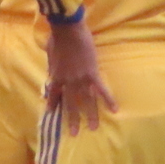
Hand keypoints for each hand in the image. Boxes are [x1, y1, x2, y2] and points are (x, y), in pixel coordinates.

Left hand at [45, 19, 115, 134]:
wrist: (68, 30)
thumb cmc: (56, 39)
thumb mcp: (50, 55)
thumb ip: (52, 68)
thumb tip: (51, 76)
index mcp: (56, 77)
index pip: (54, 95)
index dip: (53, 105)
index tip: (52, 115)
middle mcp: (68, 82)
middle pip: (70, 104)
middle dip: (72, 119)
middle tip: (74, 133)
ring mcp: (81, 79)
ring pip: (86, 101)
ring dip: (91, 115)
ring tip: (94, 128)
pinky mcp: (92, 74)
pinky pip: (101, 90)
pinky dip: (108, 99)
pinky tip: (114, 109)